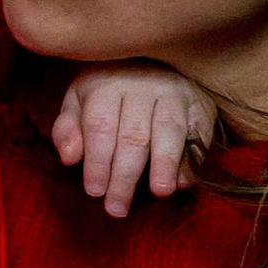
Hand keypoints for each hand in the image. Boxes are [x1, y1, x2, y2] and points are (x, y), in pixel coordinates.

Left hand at [52, 61, 217, 219]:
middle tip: (118, 207)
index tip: (95, 191)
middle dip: (125, 174)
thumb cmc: (108, 91)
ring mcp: (175, 92)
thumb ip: (67, 129)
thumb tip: (69, 158)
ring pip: (169, 129)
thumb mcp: (78, 101)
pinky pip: (199, 130)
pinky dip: (193, 156)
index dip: (98, 161)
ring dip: (165, 162)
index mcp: (107, 85)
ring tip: (161, 191)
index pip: (101, 126)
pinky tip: (184, 181)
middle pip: (134, 134)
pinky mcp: (200, 103)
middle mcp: (143, 85)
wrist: (152, 60)